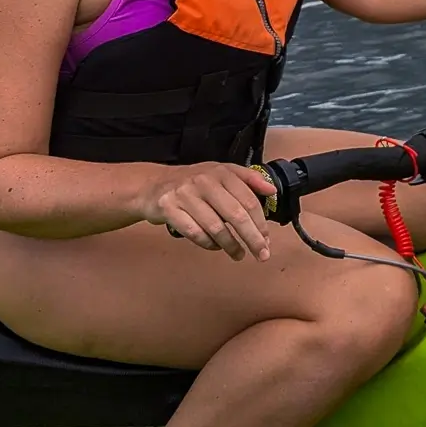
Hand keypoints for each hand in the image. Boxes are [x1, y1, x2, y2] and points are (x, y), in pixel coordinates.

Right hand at [142, 162, 276, 260]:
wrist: (153, 185)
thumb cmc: (193, 183)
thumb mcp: (221, 173)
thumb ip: (248, 179)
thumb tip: (272, 190)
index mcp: (222, 172)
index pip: (249, 200)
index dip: (261, 223)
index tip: (267, 239)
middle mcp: (205, 181)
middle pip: (236, 215)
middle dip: (252, 238)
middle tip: (262, 254)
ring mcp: (186, 195)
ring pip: (216, 227)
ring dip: (231, 245)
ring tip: (239, 254)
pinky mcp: (169, 209)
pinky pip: (194, 233)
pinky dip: (208, 244)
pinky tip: (215, 247)